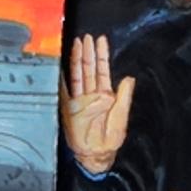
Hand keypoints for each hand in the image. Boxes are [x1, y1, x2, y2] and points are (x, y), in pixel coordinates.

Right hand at [62, 34, 135, 173]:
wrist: (95, 153)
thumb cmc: (110, 138)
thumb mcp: (121, 115)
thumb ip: (125, 96)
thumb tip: (129, 78)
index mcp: (105, 95)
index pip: (102, 71)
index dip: (101, 56)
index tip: (100, 41)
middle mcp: (91, 95)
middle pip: (89, 69)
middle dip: (88, 52)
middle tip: (86, 37)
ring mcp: (79, 101)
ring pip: (77, 75)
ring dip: (77, 60)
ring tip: (77, 45)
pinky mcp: (69, 108)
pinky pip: (65, 90)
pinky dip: (62, 79)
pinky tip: (61, 66)